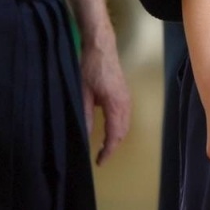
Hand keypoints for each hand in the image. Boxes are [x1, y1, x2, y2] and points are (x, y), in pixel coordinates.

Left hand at [78, 39, 130, 164]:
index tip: (99, 162)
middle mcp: (125, 103)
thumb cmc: (90, 68)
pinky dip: (119, 127)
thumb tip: (85, 137)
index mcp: (115, 104)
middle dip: (113, 146)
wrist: (101, 46)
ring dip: (117, 137)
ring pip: (126, 124)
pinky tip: (109, 129)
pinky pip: (125, 116)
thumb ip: (85, 116)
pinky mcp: (125, 93)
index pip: (115, 134)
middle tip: (100, 157)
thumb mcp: (82, 93)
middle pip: (124, 131)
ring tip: (103, 146)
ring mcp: (127, 97)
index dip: (108, 150)